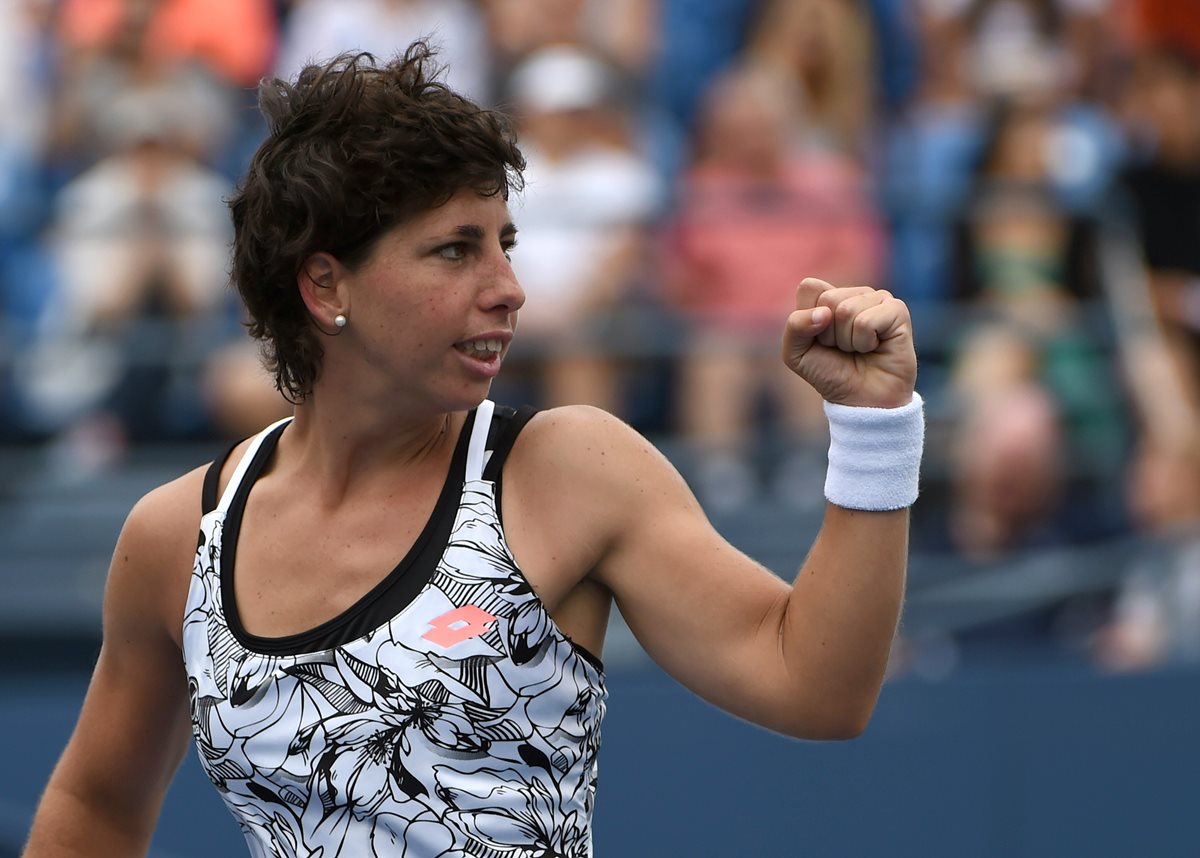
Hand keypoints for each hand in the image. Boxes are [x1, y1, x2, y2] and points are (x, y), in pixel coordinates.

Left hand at [781, 277, 915, 407]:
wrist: (860, 400)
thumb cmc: (830, 374)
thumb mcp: (797, 354)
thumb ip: (795, 326)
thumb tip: (825, 312)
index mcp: (829, 296)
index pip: (810, 287)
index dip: (808, 321)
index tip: (821, 341)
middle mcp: (855, 293)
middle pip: (828, 299)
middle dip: (828, 333)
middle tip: (842, 348)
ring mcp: (878, 299)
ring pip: (847, 310)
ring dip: (847, 340)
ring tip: (858, 350)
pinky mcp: (897, 311)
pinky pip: (866, 321)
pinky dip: (864, 342)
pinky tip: (874, 348)